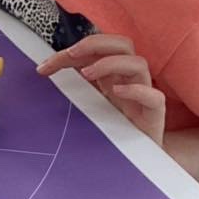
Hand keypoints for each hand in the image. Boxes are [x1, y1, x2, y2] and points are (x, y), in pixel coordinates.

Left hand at [38, 34, 165, 143]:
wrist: (138, 155)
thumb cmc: (113, 126)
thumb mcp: (86, 103)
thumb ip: (72, 87)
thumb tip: (43, 73)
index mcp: (112, 74)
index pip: (94, 50)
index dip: (68, 53)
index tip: (44, 68)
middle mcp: (128, 79)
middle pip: (122, 44)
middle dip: (95, 43)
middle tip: (71, 54)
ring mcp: (143, 94)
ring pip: (139, 64)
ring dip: (111, 63)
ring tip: (87, 73)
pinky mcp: (154, 114)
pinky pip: (155, 96)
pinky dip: (137, 90)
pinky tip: (117, 91)